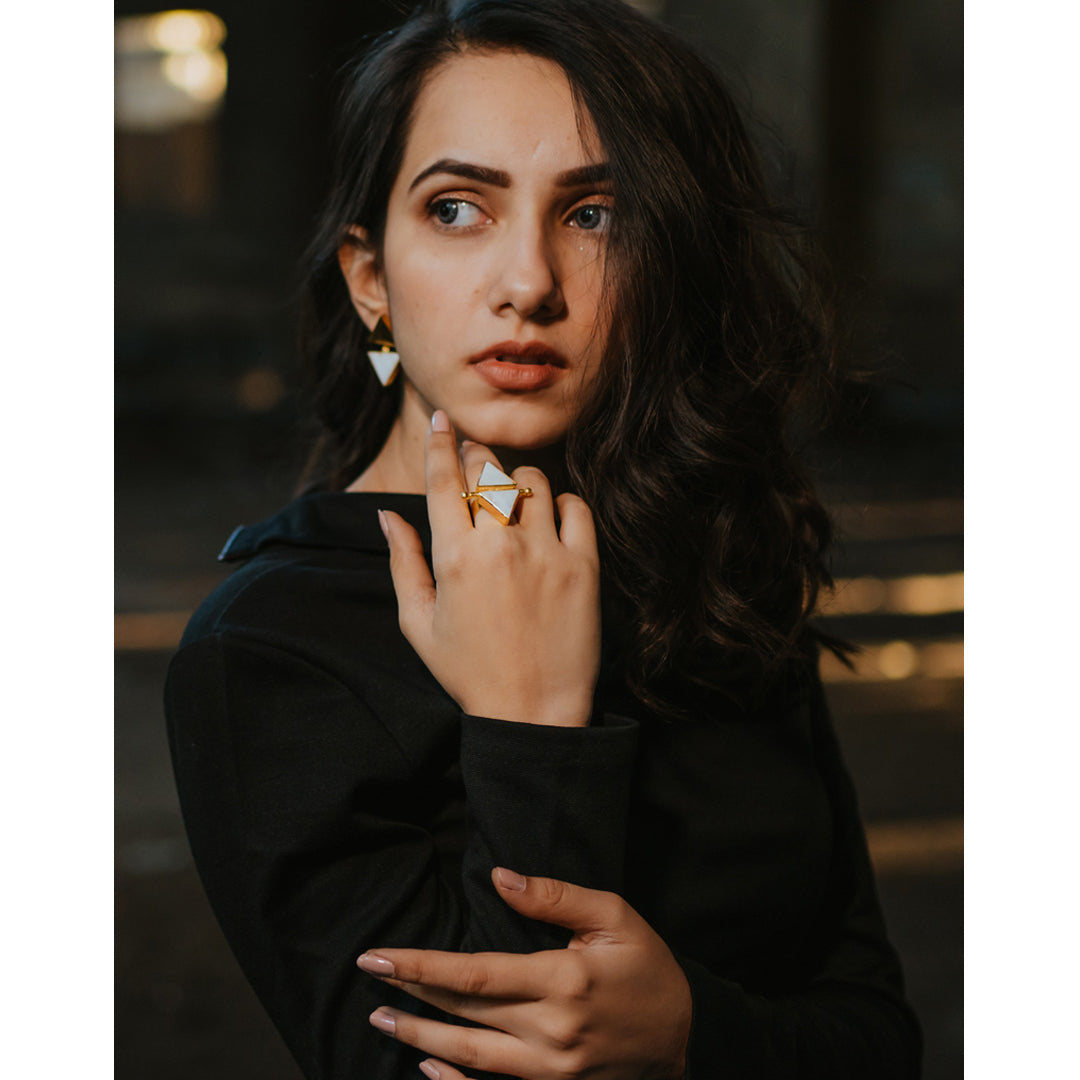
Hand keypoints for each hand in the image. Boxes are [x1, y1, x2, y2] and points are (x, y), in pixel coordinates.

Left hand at [358, 868, 691, 1079]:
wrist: (687, 1039)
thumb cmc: (649, 969)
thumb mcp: (614, 916)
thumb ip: (554, 897)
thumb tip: (499, 877)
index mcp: (563, 981)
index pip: (474, 973)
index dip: (421, 966)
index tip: (379, 956)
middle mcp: (551, 1031)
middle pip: (464, 1012)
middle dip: (410, 995)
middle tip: (369, 977)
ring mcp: (552, 1071)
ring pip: (470, 1056)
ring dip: (420, 1038)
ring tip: (382, 1021)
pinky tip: (427, 1067)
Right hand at [380, 410, 600, 727]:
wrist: (532, 711)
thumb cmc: (468, 673)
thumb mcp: (418, 624)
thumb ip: (402, 563)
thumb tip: (388, 513)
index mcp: (454, 557)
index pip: (443, 480)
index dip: (440, 443)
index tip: (441, 421)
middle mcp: (499, 545)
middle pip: (487, 471)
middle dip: (477, 456)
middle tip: (475, 458)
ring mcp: (545, 553)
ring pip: (532, 481)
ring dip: (518, 480)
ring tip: (512, 496)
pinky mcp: (583, 566)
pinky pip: (576, 507)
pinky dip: (563, 502)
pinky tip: (551, 517)